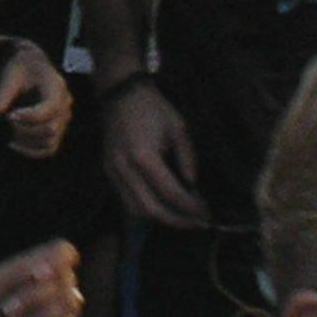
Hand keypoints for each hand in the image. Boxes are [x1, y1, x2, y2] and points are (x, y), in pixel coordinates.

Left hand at [0, 41, 71, 158]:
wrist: (31, 65)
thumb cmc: (20, 68)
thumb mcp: (10, 75)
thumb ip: (3, 94)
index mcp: (56, 86)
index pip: (50, 108)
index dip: (29, 116)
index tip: (9, 115)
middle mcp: (65, 104)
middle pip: (50, 129)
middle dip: (25, 129)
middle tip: (8, 120)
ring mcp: (64, 118)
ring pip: (50, 142)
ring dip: (27, 142)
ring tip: (10, 131)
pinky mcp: (58, 128)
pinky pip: (49, 148)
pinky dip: (32, 151)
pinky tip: (13, 143)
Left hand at [0, 239, 84, 316]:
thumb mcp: (1, 278)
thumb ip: (24, 270)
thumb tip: (48, 271)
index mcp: (47, 260)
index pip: (65, 252)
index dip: (54, 262)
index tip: (33, 273)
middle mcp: (62, 281)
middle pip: (61, 283)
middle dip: (29, 298)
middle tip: (6, 307)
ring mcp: (67, 306)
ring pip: (61, 310)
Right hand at [101, 78, 208, 227]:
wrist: (121, 93)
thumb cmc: (153, 108)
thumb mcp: (179, 128)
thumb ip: (188, 159)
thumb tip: (194, 187)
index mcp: (143, 156)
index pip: (170, 193)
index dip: (191, 208)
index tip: (208, 214)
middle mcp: (125, 169)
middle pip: (151, 209)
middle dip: (177, 221)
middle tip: (198, 223)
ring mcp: (113, 172)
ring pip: (136, 210)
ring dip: (161, 218)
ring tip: (182, 217)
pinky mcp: (108, 172)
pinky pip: (127, 201)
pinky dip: (146, 209)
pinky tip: (163, 206)